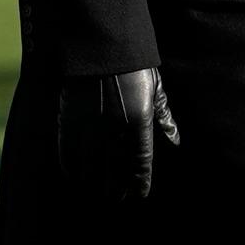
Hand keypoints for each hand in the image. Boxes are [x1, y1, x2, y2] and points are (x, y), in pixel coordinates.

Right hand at [56, 65, 180, 199]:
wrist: (102, 45)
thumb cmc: (134, 66)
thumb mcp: (155, 89)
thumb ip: (164, 117)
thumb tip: (175, 140)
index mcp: (139, 122)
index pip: (140, 161)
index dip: (139, 180)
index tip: (138, 193)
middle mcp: (115, 128)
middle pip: (115, 167)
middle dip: (116, 186)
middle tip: (116, 198)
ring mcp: (91, 125)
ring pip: (91, 163)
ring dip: (93, 180)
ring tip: (95, 191)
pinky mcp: (69, 118)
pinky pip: (68, 149)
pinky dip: (70, 164)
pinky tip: (73, 174)